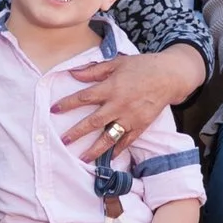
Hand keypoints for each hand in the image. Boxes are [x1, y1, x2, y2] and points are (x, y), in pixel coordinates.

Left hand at [54, 50, 194, 158]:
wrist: (169, 76)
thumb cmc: (142, 66)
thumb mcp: (117, 63)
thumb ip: (94, 70)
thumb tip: (73, 73)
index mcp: (111, 87)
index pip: (84, 97)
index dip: (68, 104)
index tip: (53, 110)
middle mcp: (119, 105)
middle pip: (94, 122)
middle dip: (77, 132)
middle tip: (63, 141)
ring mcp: (131, 118)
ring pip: (110, 137)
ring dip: (95, 149)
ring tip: (82, 159)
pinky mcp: (141, 126)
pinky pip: (127, 141)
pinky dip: (117, 150)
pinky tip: (108, 159)